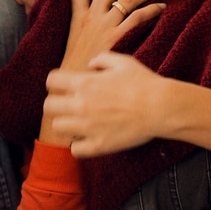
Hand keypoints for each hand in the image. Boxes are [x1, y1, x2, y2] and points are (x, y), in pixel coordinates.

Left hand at [45, 52, 210, 157]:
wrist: (161, 107)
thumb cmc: (144, 83)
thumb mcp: (123, 62)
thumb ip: (102, 59)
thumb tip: (90, 65)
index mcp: (85, 83)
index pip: (51, 81)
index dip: (56, 83)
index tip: (64, 86)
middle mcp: (81, 105)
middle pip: (48, 106)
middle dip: (56, 104)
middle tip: (69, 106)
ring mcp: (88, 127)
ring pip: (58, 128)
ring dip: (66, 124)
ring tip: (79, 123)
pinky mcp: (98, 145)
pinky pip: (74, 150)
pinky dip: (79, 145)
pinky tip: (88, 139)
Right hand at [61, 0, 165, 71]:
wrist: (74, 84)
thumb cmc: (72, 70)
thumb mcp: (70, 45)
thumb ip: (79, 32)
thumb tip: (89, 29)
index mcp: (77, 18)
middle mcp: (92, 17)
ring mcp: (106, 26)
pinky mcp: (118, 37)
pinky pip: (138, 16)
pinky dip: (152, 9)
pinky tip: (161, 8)